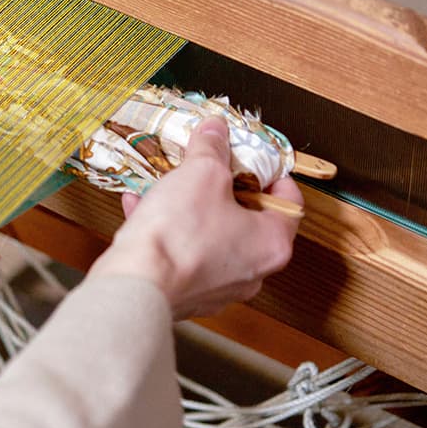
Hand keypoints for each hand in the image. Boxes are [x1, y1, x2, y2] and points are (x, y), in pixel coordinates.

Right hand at [86, 118, 301, 318]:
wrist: (136, 284)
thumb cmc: (179, 234)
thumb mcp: (200, 172)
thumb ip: (212, 147)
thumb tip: (215, 130)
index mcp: (273, 243)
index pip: (290, 202)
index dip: (271, 174)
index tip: (251, 160)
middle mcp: (253, 272)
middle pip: (249, 221)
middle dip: (224, 192)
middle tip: (206, 172)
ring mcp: (219, 289)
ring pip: (212, 239)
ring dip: (192, 212)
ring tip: (166, 189)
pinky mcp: (186, 296)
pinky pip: (183, 257)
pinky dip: (168, 234)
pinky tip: (141, 211)